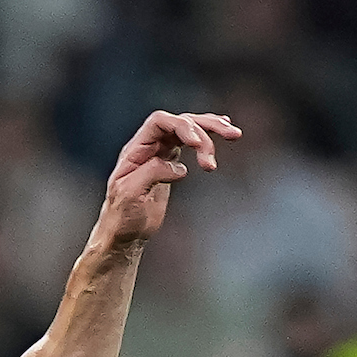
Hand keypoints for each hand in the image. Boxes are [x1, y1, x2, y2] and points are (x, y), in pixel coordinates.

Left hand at [98, 110, 241, 247]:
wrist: (123, 234)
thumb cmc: (121, 217)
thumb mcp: (130, 195)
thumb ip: (152, 173)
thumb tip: (180, 167)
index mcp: (134, 151)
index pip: (159, 122)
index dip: (182, 126)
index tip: (197, 143)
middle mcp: (147, 147)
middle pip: (179, 123)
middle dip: (204, 128)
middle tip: (229, 139)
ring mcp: (159, 153)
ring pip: (188, 130)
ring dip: (211, 129)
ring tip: (234, 134)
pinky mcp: (170, 162)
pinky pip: (190, 141)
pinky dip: (207, 135)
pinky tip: (223, 129)